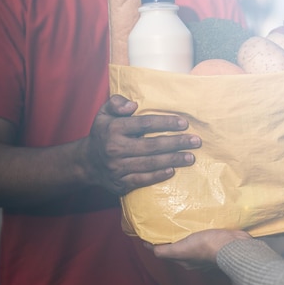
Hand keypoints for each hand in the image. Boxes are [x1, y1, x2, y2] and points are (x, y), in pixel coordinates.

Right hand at [80, 94, 200, 194]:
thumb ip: (117, 102)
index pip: (145, 124)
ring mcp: (118, 167)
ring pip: (150, 163)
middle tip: (196, 141)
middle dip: (176, 143)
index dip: (166, 123)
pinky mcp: (120, 182)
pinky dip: (158, 175)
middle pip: (152, 145)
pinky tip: (173, 170)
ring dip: (173, 160)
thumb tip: (133, 105)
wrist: (87, 163)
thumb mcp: (104, 113)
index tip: (184, 123)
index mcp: (114, 128)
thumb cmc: (103, 133)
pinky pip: (142, 179)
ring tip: (191, 157)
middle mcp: (115, 148)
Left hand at [148, 229, 251, 269]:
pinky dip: (198, 229)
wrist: (233, 245)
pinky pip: (204, 234)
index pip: (166, 252)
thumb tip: (149, 247)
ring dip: (185, 232)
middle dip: (170, 237)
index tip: (149, 233)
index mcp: (185, 260)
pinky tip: (198, 220)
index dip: (156, 243)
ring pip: (191, 240)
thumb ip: (165, 251)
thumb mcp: (181, 249)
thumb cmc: (206, 246)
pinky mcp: (217, 241)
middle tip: (164, 223)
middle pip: (178, 247)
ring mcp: (207, 249)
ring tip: (180, 218)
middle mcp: (195, 257)